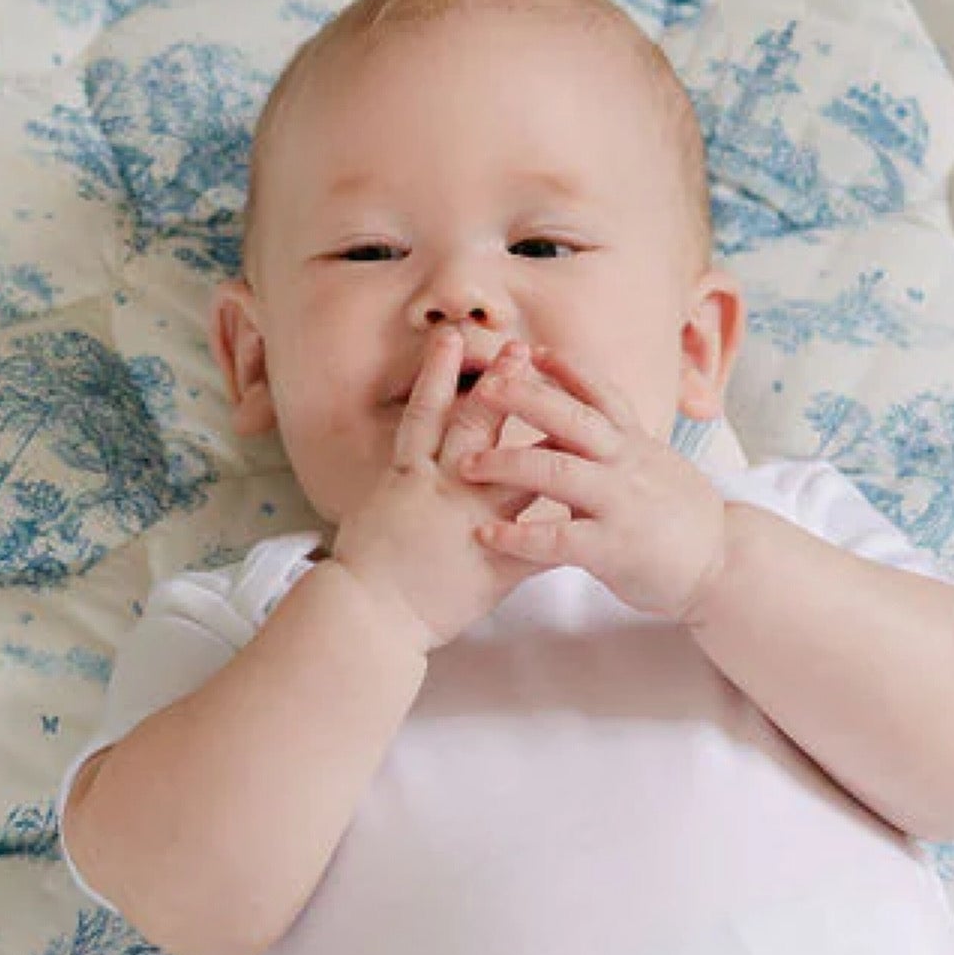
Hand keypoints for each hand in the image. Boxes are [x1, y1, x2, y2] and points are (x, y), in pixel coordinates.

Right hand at [327, 327, 570, 653]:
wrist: (367, 616)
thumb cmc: (363, 568)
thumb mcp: (378, 509)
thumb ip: (405, 481)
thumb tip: (415, 460)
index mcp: (409, 476)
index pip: (427, 414)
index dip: (440, 373)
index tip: (455, 338)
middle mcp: (441, 490)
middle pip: (473, 428)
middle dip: (498, 386)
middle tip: (517, 349)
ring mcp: (469, 525)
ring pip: (514, 475)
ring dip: (541, 442)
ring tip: (566, 416)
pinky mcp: (492, 565)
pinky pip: (536, 544)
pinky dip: (561, 527)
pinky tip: (590, 510)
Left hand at [455, 345, 729, 622]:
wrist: (725, 566)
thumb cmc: (681, 518)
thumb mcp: (654, 466)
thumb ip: (615, 445)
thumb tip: (572, 425)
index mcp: (636, 442)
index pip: (600, 392)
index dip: (565, 368)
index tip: (529, 349)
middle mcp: (627, 463)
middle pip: (572, 418)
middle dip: (525, 398)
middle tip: (483, 388)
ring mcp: (621, 503)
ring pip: (557, 471)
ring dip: (507, 463)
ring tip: (467, 464)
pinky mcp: (613, 548)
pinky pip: (557, 538)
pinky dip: (518, 535)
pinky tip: (486, 535)